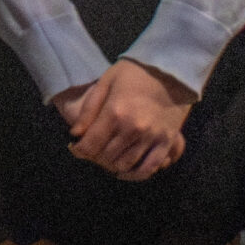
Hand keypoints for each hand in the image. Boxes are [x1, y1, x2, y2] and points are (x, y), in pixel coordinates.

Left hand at [59, 60, 191, 180]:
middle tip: (93, 150)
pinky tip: (126, 172)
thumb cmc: (133, 73)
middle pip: (106, 157)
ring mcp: (151, 137)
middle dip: (95, 156)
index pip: (90, 144)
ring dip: (112, 165)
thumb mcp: (105, 82)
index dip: (79, 150)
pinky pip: (150, 168)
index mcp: (115, 112)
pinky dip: (136, 175)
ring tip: (107, 156)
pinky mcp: (166, 142)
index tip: (75, 148)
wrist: (169, 70)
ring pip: (125, 165)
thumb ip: (89, 110)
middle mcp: (133, 129)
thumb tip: (75, 134)